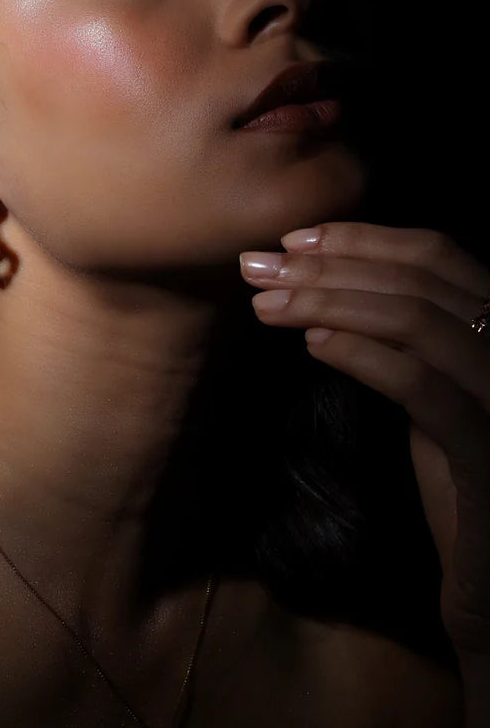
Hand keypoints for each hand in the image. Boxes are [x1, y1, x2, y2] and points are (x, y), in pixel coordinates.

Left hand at [239, 222, 489, 657]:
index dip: (365, 238)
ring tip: (267, 306)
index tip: (296, 240)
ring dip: (332, 301)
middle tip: (259, 267)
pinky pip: (423, 386)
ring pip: (419, 321)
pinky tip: (314, 343)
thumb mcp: (436, 400)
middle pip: (422, 280)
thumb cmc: (463, 489)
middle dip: (331, 266)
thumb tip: (332, 289)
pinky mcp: (489, 451)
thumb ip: (407, 344)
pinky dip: (363, 354)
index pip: (439, 256)